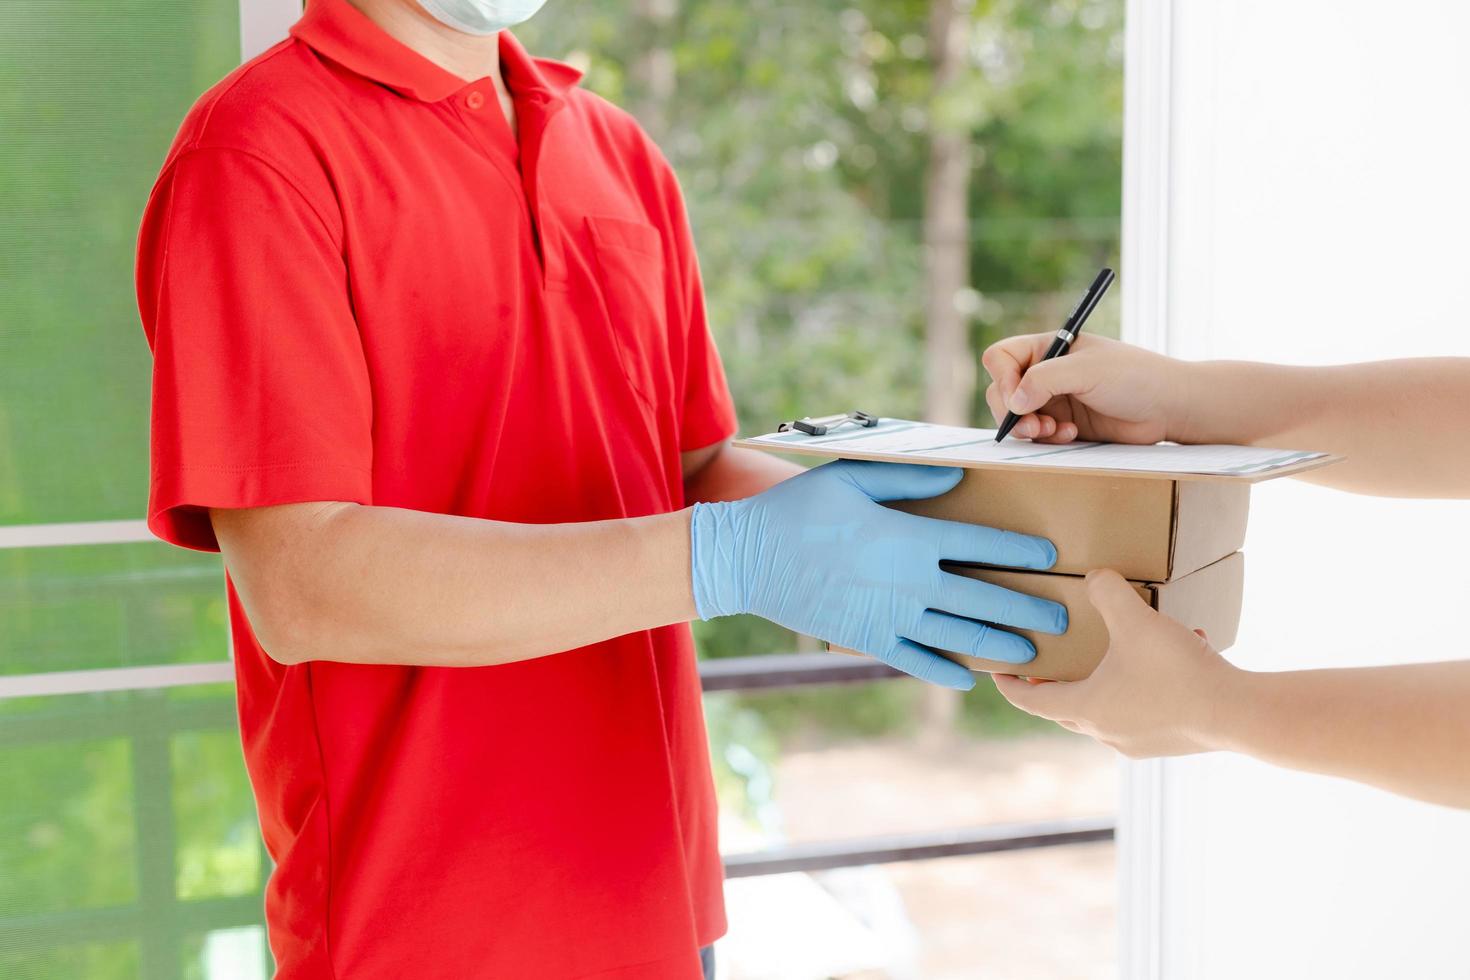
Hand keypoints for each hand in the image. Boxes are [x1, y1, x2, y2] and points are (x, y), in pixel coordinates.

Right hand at [690, 460, 1068, 690]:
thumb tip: (956, 478)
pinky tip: (967, 680)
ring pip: (958, 637)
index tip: (1051, 557)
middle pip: (984, 599)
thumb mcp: (852, 478)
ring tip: (1031, 655)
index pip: (982, 544)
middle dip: (1028, 610)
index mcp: (911, 538)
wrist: (748, 559)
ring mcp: (890, 618)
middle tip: (1062, 619)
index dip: (1021, 550)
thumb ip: (908, 478)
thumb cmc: (799, 509)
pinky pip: (915, 662)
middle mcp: (910, 583)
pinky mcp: (867, 640)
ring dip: (998, 646)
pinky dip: (944, 672)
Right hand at [981, 334, 1189, 444]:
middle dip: (1012, 412)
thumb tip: (1014, 402)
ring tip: (1053, 432)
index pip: (1001, 358)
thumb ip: (1044, 380)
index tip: (1019, 398)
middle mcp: (1046, 372)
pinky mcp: (1064, 424)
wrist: (1168, 406)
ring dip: (1029, 428)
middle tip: (1034, 426)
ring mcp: (1054, 400)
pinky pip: (1038, 436)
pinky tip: (1071, 435)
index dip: (1003, 378)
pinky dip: (1047, 439)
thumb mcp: (1086, 370)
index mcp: (1048, 348)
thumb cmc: (1134, 376)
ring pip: (1016, 417)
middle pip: (1002, 391)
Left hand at [992, 569, 1240, 756]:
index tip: (997, 673)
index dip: (1010, 685)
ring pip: (1110, 709)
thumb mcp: (1135, 620)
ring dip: (1108, 681)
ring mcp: (1140, 742)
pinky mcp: (1172, 742)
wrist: (1239, 714)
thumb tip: (1096, 578)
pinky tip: (1176, 653)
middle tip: (1049, 662)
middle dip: (1056, 685)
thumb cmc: (1176, 672)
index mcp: (1086, 709)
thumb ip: (1107, 592)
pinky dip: (1148, 685)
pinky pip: (1147, 710)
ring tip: (1122, 648)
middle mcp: (1107, 733)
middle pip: (1067, 709)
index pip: (1031, 701)